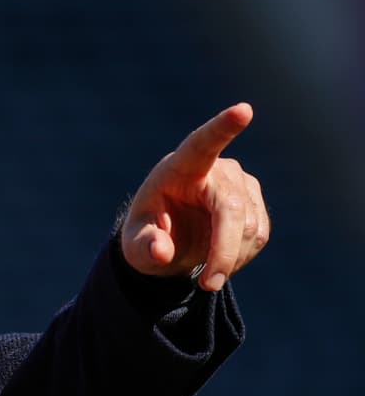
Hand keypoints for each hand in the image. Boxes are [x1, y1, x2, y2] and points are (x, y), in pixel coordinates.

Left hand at [121, 103, 268, 290]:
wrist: (168, 240)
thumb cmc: (147, 235)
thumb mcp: (135, 246)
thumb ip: (144, 246)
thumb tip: (160, 249)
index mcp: (180, 167)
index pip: (202, 143)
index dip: (223, 128)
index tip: (244, 110)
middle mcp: (216, 169)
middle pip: (231, 210)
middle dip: (222, 251)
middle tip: (208, 285)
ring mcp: (241, 183)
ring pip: (250, 227)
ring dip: (229, 257)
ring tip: (203, 264)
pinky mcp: (256, 201)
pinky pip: (259, 236)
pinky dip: (240, 256)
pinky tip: (220, 256)